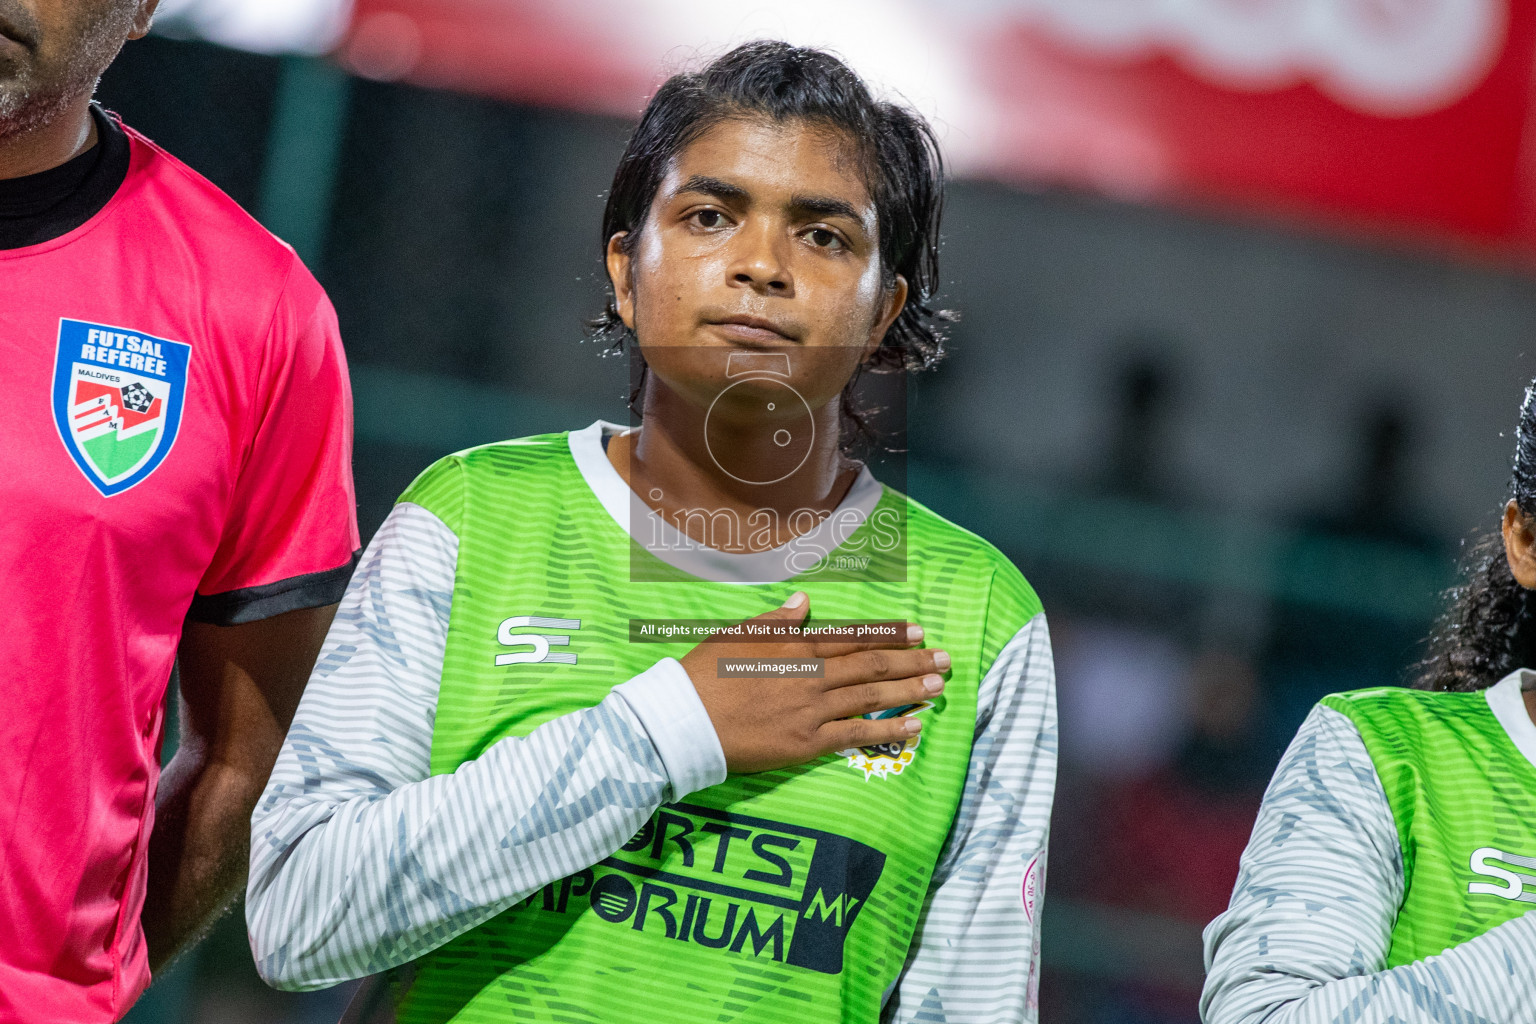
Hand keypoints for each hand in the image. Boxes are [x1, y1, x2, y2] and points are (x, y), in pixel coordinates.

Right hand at [680, 592, 949, 772]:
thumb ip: (775, 620)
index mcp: (793, 646)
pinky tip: (915, 724)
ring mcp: (812, 709)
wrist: (683, 721)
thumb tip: (805, 602)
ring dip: (909, 688)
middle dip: (911, 659)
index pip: (851, 637)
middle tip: (943, 656)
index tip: (916, 631)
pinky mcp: (808, 742)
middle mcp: (810, 674)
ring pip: (871, 694)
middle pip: (871, 664)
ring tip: (938, 684)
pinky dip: (889, 728)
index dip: (888, 634)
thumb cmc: (702, 675)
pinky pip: (857, 734)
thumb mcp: (736, 635)